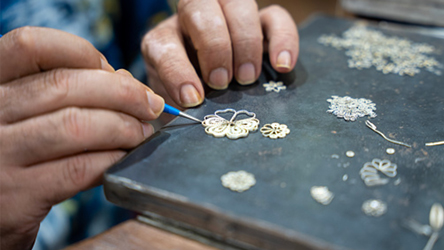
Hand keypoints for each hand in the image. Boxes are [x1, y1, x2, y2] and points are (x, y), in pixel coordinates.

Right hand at [0, 27, 163, 248]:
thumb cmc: (17, 156)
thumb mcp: (26, 116)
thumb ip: (65, 93)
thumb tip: (125, 80)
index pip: (32, 45)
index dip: (82, 53)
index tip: (112, 71)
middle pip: (65, 84)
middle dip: (123, 93)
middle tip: (149, 105)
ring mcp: (0, 154)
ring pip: (77, 125)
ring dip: (123, 127)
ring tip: (140, 134)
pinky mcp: (18, 195)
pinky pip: (80, 168)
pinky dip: (112, 160)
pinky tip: (123, 159)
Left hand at [142, 1, 298, 107]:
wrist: (204, 96)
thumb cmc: (188, 102)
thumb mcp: (175, 105)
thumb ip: (177, 105)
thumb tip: (193, 110)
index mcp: (163, 41)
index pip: (164, 44)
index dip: (178, 70)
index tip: (193, 98)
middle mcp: (191, 19)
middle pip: (199, 6)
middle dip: (213, 46)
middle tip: (222, 82)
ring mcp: (227, 17)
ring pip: (237, 3)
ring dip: (245, 41)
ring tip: (248, 78)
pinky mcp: (259, 23)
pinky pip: (275, 16)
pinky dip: (282, 38)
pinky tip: (283, 65)